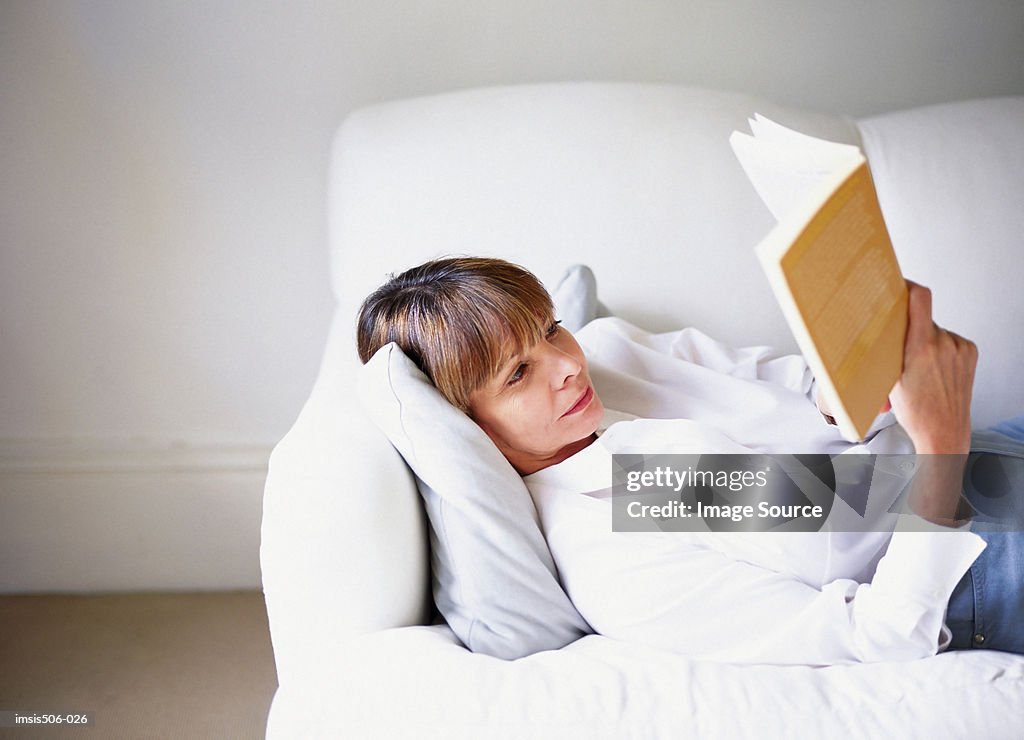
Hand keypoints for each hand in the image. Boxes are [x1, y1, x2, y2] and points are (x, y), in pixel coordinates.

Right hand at [888, 281, 977, 454]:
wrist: (944, 431)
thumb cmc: (915, 411)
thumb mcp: (891, 378)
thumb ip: (892, 348)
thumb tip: (888, 326)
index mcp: (921, 347)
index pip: (920, 298)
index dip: (908, 286)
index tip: (899, 286)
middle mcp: (944, 344)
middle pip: (921, 319)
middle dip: (908, 329)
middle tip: (901, 350)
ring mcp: (960, 348)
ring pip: (934, 330)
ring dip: (925, 341)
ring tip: (920, 367)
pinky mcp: (970, 352)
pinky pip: (948, 339)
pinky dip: (939, 348)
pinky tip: (934, 368)